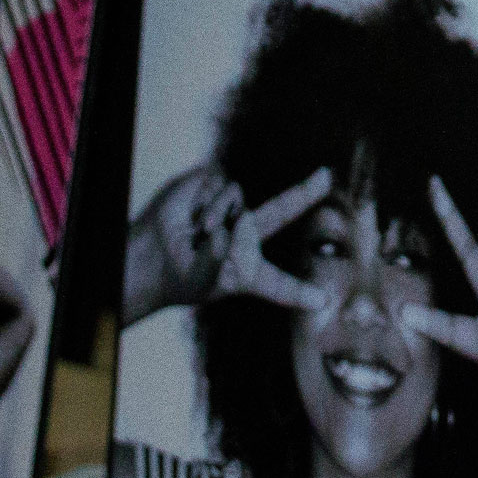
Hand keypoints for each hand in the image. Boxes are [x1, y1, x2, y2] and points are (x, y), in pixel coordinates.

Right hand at [122, 163, 331, 324]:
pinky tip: (193, 215)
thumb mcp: (204, 281)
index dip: (298, 291)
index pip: (278, 282)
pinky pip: (220, 185)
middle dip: (304, 193)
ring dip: (216, 216)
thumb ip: (221, 261)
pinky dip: (206, 202)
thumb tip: (233, 228)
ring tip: (199, 231)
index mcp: (250, 268)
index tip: (321, 300)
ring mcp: (230, 208)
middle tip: (325, 177)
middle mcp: (246, 232)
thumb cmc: (182, 278)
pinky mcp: (212, 187)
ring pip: (237, 199)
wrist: (153, 259)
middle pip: (282, 210)